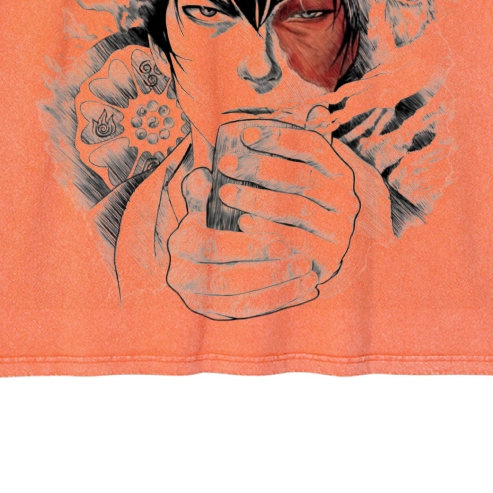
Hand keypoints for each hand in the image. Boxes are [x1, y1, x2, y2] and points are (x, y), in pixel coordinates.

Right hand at [166, 168, 319, 319]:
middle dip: (272, 273)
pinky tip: (305, 291)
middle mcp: (184, 278)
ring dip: (281, 292)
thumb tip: (205, 177)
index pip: (216, 249)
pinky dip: (280, 303)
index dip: (250, 247)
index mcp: (181, 246)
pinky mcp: (218, 315)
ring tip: (310, 278)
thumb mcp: (200, 203)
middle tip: (304, 263)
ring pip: (243, 303)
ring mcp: (200, 301)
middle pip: (232, 281)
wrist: (192, 253)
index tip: (283, 244)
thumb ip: (201, 190)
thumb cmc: (204, 220)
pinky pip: (251, 313)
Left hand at [216, 125, 359, 283]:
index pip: (312, 146)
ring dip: (257, 199)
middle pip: (301, 176)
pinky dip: (268, 230)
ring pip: (296, 208)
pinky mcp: (329, 258)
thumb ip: (299, 153)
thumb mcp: (303, 183)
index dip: (279, 138)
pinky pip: (295, 241)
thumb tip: (310, 112)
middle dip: (260, 167)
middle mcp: (345, 198)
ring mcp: (339, 229)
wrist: (326, 264)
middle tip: (226, 163)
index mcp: (339, 172)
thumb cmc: (303, 214)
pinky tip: (244, 223)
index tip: (245, 134)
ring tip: (226, 193)